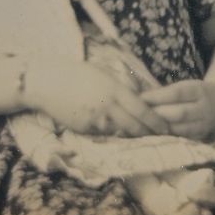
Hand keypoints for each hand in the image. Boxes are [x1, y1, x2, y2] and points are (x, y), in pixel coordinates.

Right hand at [24, 58, 170, 136]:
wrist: (46, 83)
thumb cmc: (76, 73)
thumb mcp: (103, 74)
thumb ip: (120, 87)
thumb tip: (138, 97)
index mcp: (114, 89)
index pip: (142, 109)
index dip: (157, 120)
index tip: (167, 127)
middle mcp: (107, 106)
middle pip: (135, 125)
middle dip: (150, 133)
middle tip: (163, 139)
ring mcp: (96, 119)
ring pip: (121, 133)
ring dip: (133, 137)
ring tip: (146, 140)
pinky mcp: (85, 129)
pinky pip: (104, 134)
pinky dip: (113, 135)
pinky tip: (120, 137)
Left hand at [140, 79, 214, 139]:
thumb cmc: (195, 92)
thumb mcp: (185, 86)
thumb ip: (166, 92)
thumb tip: (139, 97)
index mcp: (199, 90)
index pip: (177, 93)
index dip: (158, 96)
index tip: (141, 98)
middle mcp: (204, 108)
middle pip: (179, 113)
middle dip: (157, 114)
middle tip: (139, 115)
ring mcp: (204, 125)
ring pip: (180, 129)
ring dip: (160, 128)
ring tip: (144, 126)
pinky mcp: (200, 137)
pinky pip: (181, 138)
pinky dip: (166, 137)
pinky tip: (154, 134)